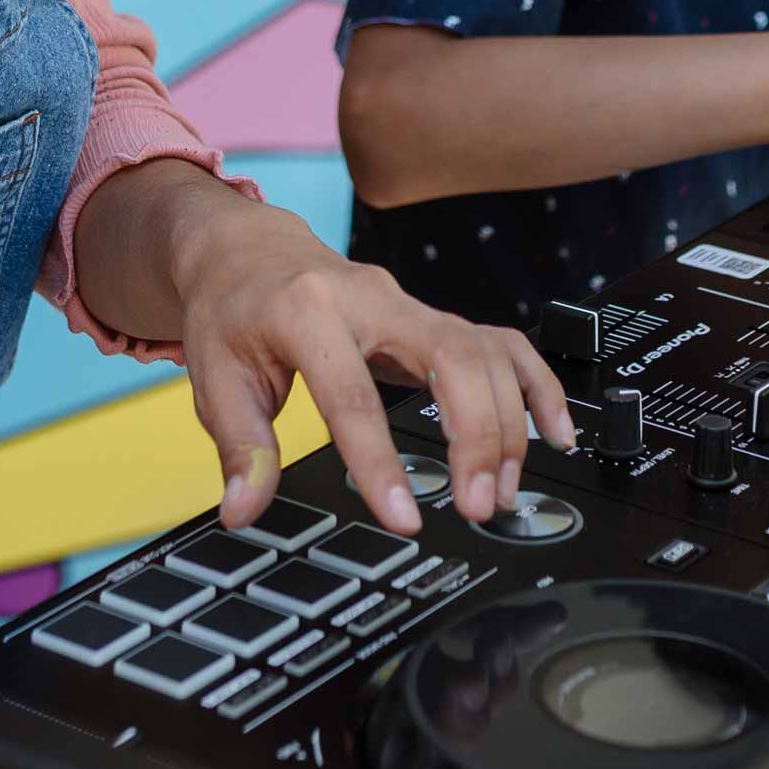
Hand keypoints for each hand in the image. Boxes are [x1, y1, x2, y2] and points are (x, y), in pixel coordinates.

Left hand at [168, 198, 575, 535]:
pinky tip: (554, 432)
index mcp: (309, 311)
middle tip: (476, 505)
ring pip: (485, 352)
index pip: (353, 396)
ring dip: (506, 424)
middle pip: (451, 358)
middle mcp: (373, 300)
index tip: (402, 516)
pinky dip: (536, 386)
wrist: (248, 252)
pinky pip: (502, 344)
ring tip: (500, 492)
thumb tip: (246, 508)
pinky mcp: (435, 319)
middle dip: (476, 435)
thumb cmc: (232, 309)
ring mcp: (411, 306)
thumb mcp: (214, 376)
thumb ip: (239, 446)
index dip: (379, 461)